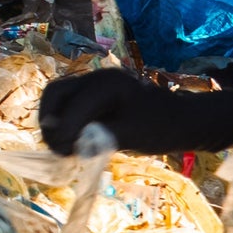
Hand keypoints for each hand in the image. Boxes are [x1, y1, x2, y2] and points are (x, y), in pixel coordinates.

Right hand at [37, 69, 232, 160]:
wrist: (182, 120)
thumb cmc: (162, 126)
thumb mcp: (133, 135)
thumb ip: (102, 138)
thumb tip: (74, 147)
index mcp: (107, 84)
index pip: (72, 105)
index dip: (64, 131)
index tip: (65, 154)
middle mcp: (96, 78)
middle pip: (55, 93)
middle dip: (50, 121)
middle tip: (57, 149)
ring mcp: (93, 85)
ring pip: (58, 98)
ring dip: (53, 122)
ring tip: (61, 147)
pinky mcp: (93, 97)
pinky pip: (67, 105)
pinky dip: (62, 122)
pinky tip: (70, 142)